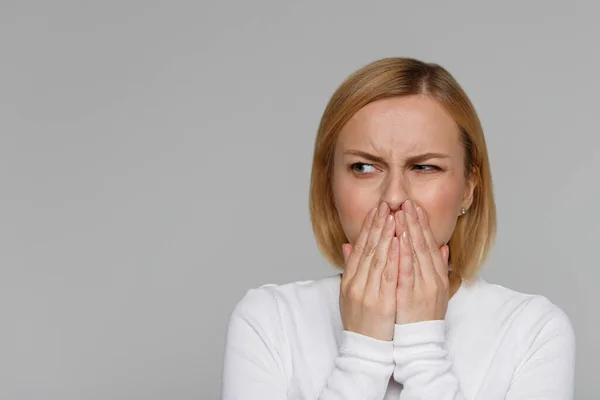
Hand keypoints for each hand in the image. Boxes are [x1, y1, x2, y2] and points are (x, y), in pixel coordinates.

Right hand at [339, 202, 398, 340]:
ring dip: (385, 236)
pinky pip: (388, 276)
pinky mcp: (380, 303)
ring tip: (393, 216)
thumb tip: (348, 245)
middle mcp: (356, 284)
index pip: (360, 248)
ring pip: (377, 258)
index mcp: (350, 280)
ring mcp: (367, 293)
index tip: (376, 210)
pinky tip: (398, 242)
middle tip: (385, 205)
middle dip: (377, 225)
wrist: (364, 350)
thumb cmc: (361, 322)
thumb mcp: (350, 293)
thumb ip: (351, 268)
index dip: (368, 227)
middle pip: (367, 249)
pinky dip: (393, 257)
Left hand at [393, 199, 450, 324]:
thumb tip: (441, 246)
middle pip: (424, 244)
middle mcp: (433, 278)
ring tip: (401, 213)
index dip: (422, 224)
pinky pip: (407, 271)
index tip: (414, 207)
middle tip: (406, 202)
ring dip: (409, 232)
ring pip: (416, 253)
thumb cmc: (423, 316)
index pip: (429, 244)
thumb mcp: (435, 289)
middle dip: (415, 222)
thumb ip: (437, 267)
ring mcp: (423, 286)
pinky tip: (399, 239)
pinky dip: (404, 253)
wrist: (420, 343)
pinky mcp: (412, 295)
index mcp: (437, 275)